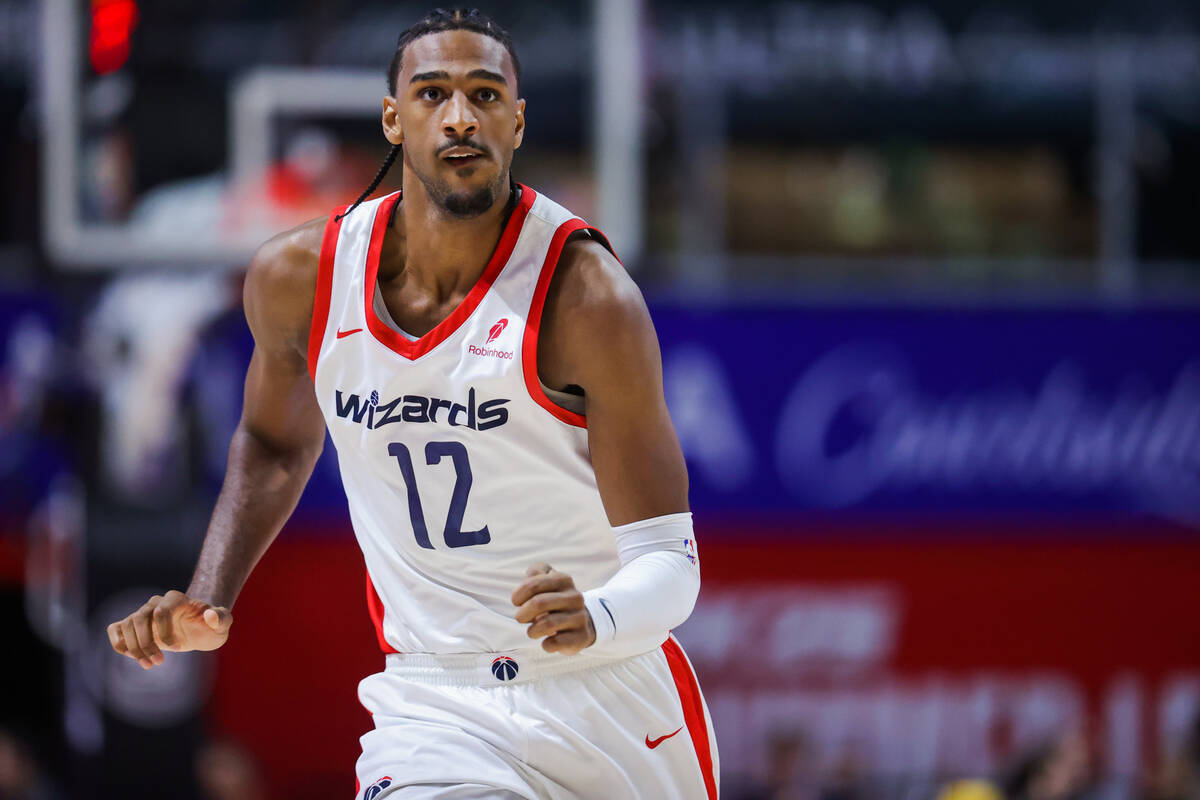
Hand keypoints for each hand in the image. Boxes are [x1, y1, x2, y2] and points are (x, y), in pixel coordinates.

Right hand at [106, 590, 232, 668]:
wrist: (199, 630)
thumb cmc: (211, 626)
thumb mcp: (223, 624)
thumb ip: (221, 618)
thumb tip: (209, 614)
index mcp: (176, 599)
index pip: (161, 610)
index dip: (165, 631)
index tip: (177, 648)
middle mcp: (156, 602)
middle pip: (139, 618)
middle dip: (146, 643)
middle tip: (159, 663)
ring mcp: (144, 613)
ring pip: (127, 625)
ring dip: (134, 648)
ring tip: (148, 665)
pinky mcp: (135, 626)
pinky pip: (116, 629)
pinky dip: (119, 642)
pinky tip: (130, 656)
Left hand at [512, 563, 595, 654]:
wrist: (581, 622)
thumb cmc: (554, 599)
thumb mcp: (547, 580)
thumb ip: (536, 571)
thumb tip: (530, 577)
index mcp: (564, 580)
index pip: (533, 584)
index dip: (518, 595)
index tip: (516, 602)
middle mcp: (575, 597)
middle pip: (539, 603)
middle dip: (523, 614)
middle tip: (521, 618)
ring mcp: (580, 617)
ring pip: (547, 624)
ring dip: (533, 630)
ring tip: (532, 631)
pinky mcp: (581, 636)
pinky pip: (556, 642)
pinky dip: (546, 644)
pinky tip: (546, 641)